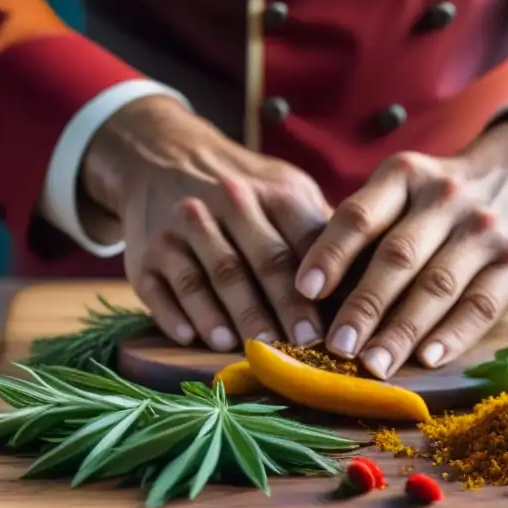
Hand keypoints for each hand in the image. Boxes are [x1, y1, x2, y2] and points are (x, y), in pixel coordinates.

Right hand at [81, 96, 330, 351]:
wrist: (162, 158)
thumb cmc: (246, 192)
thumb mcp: (287, 192)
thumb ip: (321, 235)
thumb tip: (365, 289)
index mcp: (271, 193)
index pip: (298, 244)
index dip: (314, 290)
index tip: (330, 329)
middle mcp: (222, 205)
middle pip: (254, 262)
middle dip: (278, 307)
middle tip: (296, 347)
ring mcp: (178, 230)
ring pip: (204, 277)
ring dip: (224, 315)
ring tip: (244, 348)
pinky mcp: (143, 256)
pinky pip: (159, 289)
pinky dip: (174, 315)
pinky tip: (191, 339)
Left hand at [295, 121, 507, 377]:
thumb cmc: (441, 199)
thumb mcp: (405, 190)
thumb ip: (367, 229)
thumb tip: (310, 293)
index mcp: (405, 175)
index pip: (360, 215)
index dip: (330, 254)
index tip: (303, 291)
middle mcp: (446, 198)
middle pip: (398, 256)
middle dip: (364, 306)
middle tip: (337, 346)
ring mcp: (485, 231)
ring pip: (437, 286)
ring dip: (402, 330)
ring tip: (374, 365)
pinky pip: (480, 305)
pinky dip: (452, 334)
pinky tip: (427, 359)